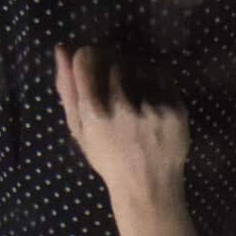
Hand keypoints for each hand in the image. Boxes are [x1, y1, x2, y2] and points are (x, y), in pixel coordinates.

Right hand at [55, 43, 187, 219]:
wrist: (148, 186)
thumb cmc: (108, 159)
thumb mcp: (79, 130)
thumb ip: (68, 90)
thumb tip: (61, 50)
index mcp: (94, 113)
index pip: (86, 59)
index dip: (88, 58)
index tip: (91, 63)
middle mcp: (122, 106)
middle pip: (113, 59)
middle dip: (111, 65)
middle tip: (114, 84)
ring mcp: (151, 107)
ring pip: (139, 65)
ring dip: (133, 70)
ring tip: (133, 94)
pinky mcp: (174, 108)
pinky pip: (161, 75)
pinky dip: (154, 80)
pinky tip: (149, 98)